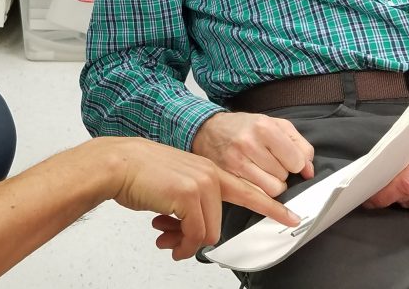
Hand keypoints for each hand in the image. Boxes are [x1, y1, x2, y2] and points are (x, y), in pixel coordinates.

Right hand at [93, 137, 300, 259]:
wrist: (118, 163)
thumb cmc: (141, 173)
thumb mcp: (177, 182)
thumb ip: (194, 200)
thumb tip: (196, 230)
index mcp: (210, 170)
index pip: (249, 190)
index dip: (271, 207)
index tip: (291, 217)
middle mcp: (210, 175)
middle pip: (219, 223)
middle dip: (196, 238)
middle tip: (174, 239)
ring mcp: (201, 183)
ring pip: (207, 232)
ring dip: (185, 242)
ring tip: (166, 237)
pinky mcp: (188, 195)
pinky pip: (194, 234)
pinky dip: (180, 244)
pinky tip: (165, 239)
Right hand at [192, 112, 314, 196]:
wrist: (208, 129)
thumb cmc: (246, 127)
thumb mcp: (275, 124)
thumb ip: (299, 145)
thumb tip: (309, 171)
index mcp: (264, 127)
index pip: (295, 161)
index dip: (295, 163)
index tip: (287, 159)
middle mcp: (249, 144)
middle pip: (283, 177)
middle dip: (282, 173)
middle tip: (270, 163)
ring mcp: (236, 162)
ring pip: (272, 190)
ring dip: (272, 185)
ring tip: (262, 172)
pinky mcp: (227, 177)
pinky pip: (256, 197)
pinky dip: (260, 192)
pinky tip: (255, 181)